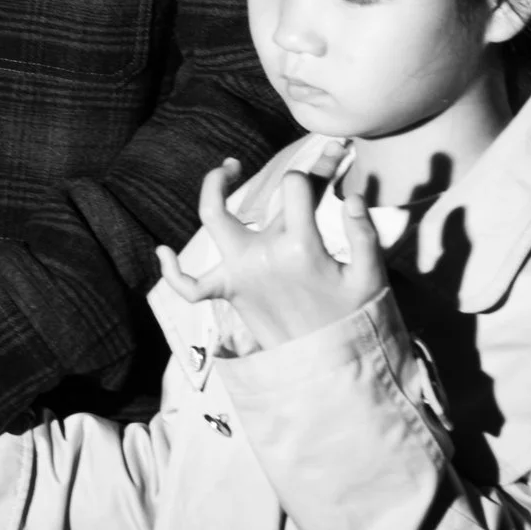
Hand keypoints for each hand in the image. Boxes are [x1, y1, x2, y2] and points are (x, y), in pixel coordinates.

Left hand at [157, 160, 383, 350]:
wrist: (331, 367)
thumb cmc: (352, 320)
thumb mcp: (369, 278)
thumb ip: (363, 234)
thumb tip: (354, 197)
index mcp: (301, 247)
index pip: (297, 187)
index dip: (316, 171)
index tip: (330, 170)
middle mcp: (263, 256)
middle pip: (263, 196)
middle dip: (284, 174)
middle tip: (303, 162)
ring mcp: (241, 274)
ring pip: (214, 219)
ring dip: (214, 189)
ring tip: (228, 169)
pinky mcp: (229, 294)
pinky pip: (191, 287)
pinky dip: (172, 271)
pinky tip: (161, 251)